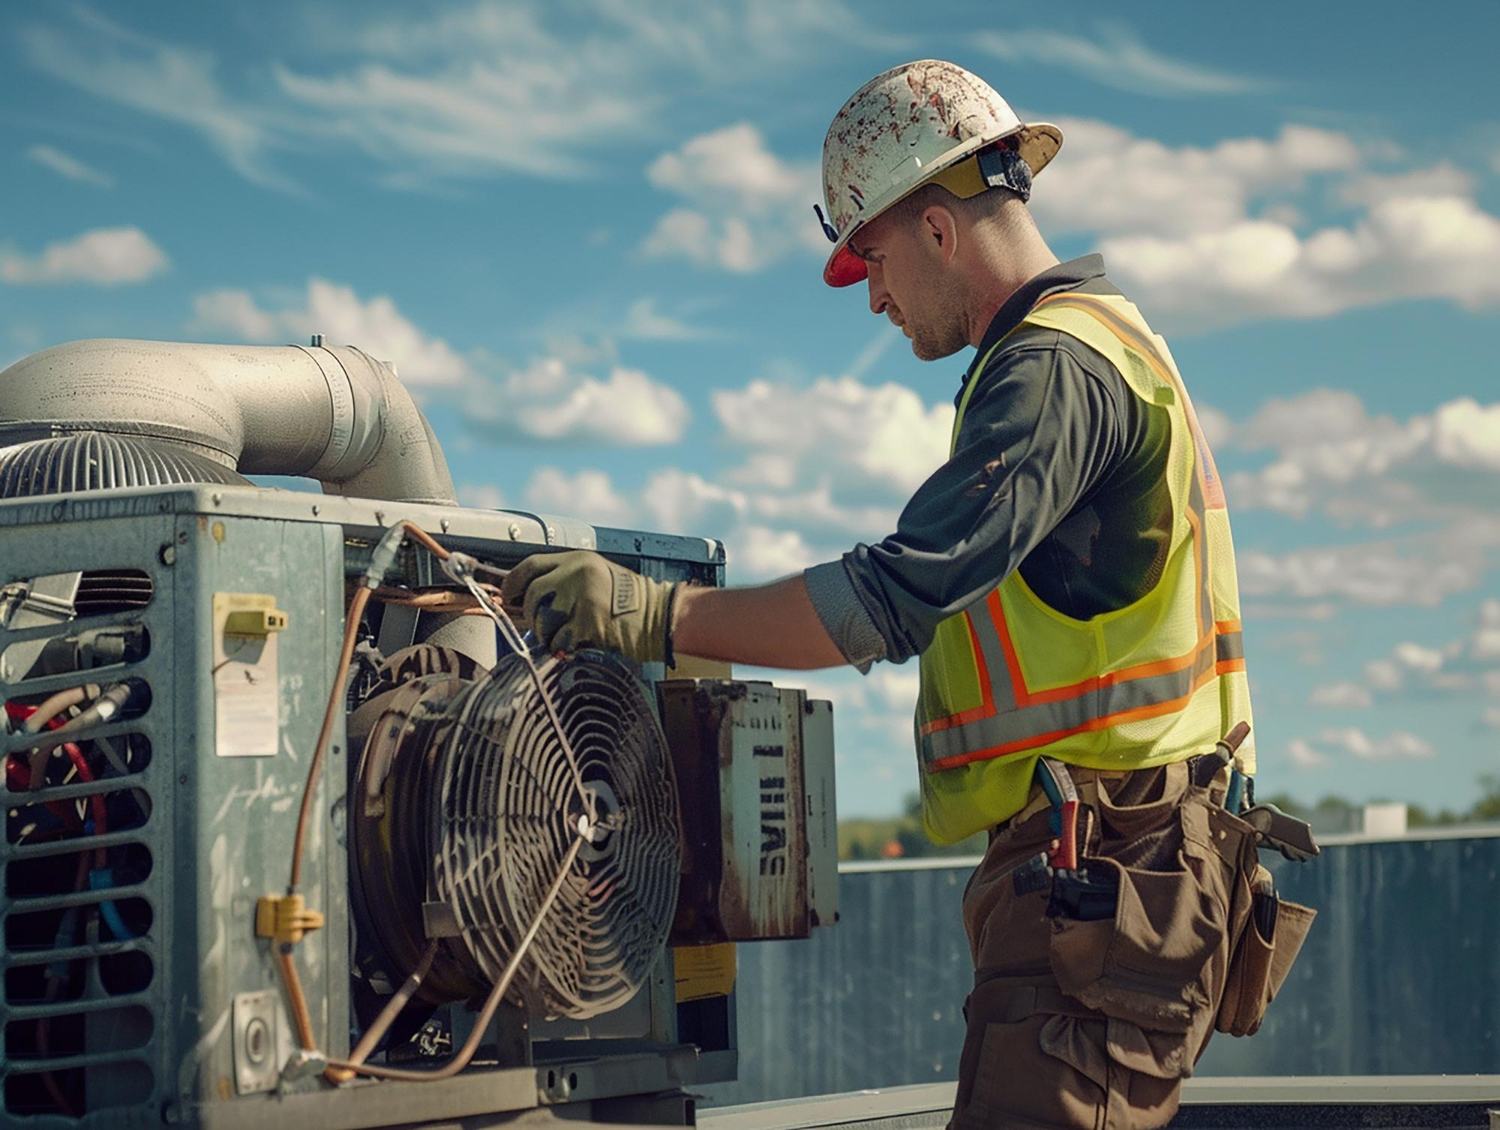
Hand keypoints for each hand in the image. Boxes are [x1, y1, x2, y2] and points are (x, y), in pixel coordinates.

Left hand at [500, 551, 675, 663]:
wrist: (659, 616)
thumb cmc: (629, 603)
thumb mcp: (596, 578)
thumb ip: (564, 583)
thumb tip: (526, 601)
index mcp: (578, 560)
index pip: (531, 565)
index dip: (513, 582)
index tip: (507, 595)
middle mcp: (578, 574)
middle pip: (534, 595)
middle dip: (533, 616)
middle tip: (544, 627)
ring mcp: (583, 597)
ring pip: (543, 619)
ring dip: (548, 634)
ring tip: (564, 636)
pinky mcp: (589, 622)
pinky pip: (559, 639)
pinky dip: (562, 647)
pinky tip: (576, 644)